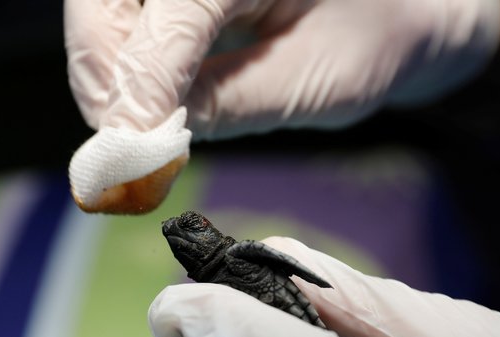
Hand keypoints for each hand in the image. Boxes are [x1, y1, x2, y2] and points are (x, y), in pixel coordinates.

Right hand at [65, 0, 499, 139]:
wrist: (398, 4)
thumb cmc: (373, 35)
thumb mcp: (311, 80)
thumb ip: (224, 104)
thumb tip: (143, 140)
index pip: (170, 14)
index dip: (140, 86)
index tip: (131, 157)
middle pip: (102, 3)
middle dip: (103, 74)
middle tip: (124, 139)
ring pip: (101, 9)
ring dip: (107, 70)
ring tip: (138, 124)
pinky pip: (120, 15)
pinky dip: (122, 59)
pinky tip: (150, 96)